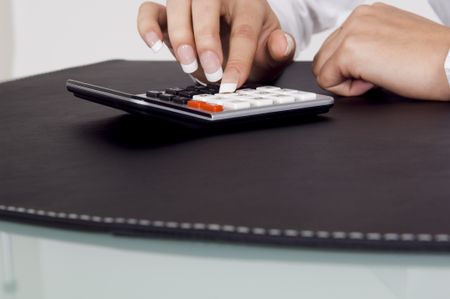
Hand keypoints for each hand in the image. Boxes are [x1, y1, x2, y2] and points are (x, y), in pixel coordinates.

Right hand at [137, 0, 294, 92]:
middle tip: (212, 70)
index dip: (239, 58)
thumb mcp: (270, 48)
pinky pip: (150, 11)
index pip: (243, 27)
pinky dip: (147, 26)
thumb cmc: (252, 42)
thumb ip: (279, 49)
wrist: (233, 41)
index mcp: (247, 1)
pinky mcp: (168, 14)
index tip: (233, 83)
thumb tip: (281, 45)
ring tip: (188, 64)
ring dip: (180, 36)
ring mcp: (190, 3)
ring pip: (177, 6)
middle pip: (206, 6)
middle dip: (207, 41)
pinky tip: (155, 44)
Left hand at [313, 3, 449, 100]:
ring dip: (346, 81)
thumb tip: (347, 63)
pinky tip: (374, 82)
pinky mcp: (349, 52)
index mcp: (367, 14)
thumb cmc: (432, 59)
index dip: (351, 68)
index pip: (334, 47)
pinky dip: (348, 90)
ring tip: (378, 76)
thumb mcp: (392, 41)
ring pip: (321, 70)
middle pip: (323, 58)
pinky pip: (327, 82)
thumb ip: (367, 45)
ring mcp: (351, 32)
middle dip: (345, 74)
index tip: (379, 67)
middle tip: (379, 74)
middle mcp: (357, 17)